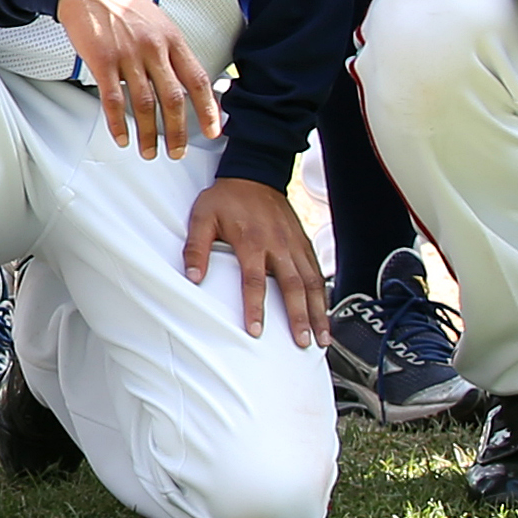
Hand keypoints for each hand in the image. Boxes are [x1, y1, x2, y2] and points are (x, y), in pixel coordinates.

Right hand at [56, 0, 221, 158]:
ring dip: (147, 133)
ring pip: (143, 103)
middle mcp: (153, 48)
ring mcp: (127, 55)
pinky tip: (121, 137)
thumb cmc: (122, 4)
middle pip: (173, 98)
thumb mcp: (158, 22)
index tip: (212, 131)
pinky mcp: (101, 60)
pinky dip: (117, 123)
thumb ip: (171, 51)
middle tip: (177, 152)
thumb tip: (185, 81)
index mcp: (171, 39)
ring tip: (148, 151)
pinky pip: (112, 99)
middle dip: (177, 132)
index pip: (197, 80)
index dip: (208, 109)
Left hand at [183, 175, 328, 345]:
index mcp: (252, 241)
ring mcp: (295, 245)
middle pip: (293, 286)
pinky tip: (325, 315)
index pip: (254, 281)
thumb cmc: (226, 199)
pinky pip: (318, 273)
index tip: (256, 331)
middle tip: (303, 343)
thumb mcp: (202, 217)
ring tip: (322, 339)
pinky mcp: (304, 243)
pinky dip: (323, 296)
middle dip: (299, 317)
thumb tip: (192, 276)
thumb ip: (196, 247)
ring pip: (312, 283)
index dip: (255, 307)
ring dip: (318, 312)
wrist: (253, 174)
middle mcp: (279, 245)